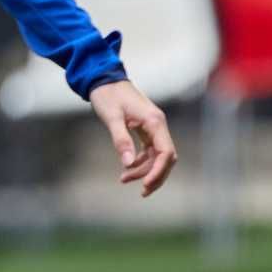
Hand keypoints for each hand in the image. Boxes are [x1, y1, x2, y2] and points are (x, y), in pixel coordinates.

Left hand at [89, 80, 176, 196]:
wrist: (104, 80)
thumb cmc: (108, 96)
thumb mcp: (112, 118)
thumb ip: (121, 140)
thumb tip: (127, 164)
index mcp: (154, 122)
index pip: (166, 152)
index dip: (159, 171)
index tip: (145, 186)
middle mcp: (158, 125)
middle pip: (167, 157)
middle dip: (156, 175)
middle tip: (141, 191)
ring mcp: (153, 128)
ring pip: (158, 156)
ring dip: (145, 170)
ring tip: (124, 179)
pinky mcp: (146, 130)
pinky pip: (150, 151)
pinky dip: (141, 162)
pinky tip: (127, 169)